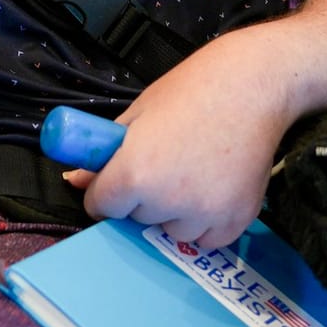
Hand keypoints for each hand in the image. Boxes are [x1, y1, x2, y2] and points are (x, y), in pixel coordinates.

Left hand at [70, 27, 297, 251]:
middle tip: (160, 162)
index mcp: (136, 173)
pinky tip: (211, 185)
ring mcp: (204, 217)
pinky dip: (203, 221)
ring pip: (172, 230)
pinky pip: (205, 239)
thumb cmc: (190, 90)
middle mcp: (167, 202)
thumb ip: (106, 151)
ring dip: (173, 211)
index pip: (101, 205)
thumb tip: (76, 179)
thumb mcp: (138, 112)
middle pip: (137, 217)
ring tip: (190, 171)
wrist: (250, 87)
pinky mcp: (234, 224)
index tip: (112, 181)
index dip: (102, 192)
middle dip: (140, 197)